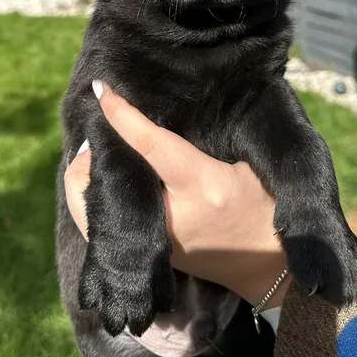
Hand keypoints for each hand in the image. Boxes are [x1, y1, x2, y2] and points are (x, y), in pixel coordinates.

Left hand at [64, 82, 290, 356]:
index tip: (103, 90)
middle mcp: (175, 216)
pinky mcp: (152, 257)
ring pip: (96, 213)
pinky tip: (99, 183)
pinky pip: (106, 229)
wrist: (271, 266)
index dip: (123, 116)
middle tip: (95, 129)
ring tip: (92, 155)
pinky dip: (93, 203)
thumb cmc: (263, 203)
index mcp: (203, 184)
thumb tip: (156, 117)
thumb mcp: (244, 165)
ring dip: (85, 180)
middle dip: (91, 155)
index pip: (152, 145)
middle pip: (111, 183)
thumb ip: (204, 144)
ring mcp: (159, 243)